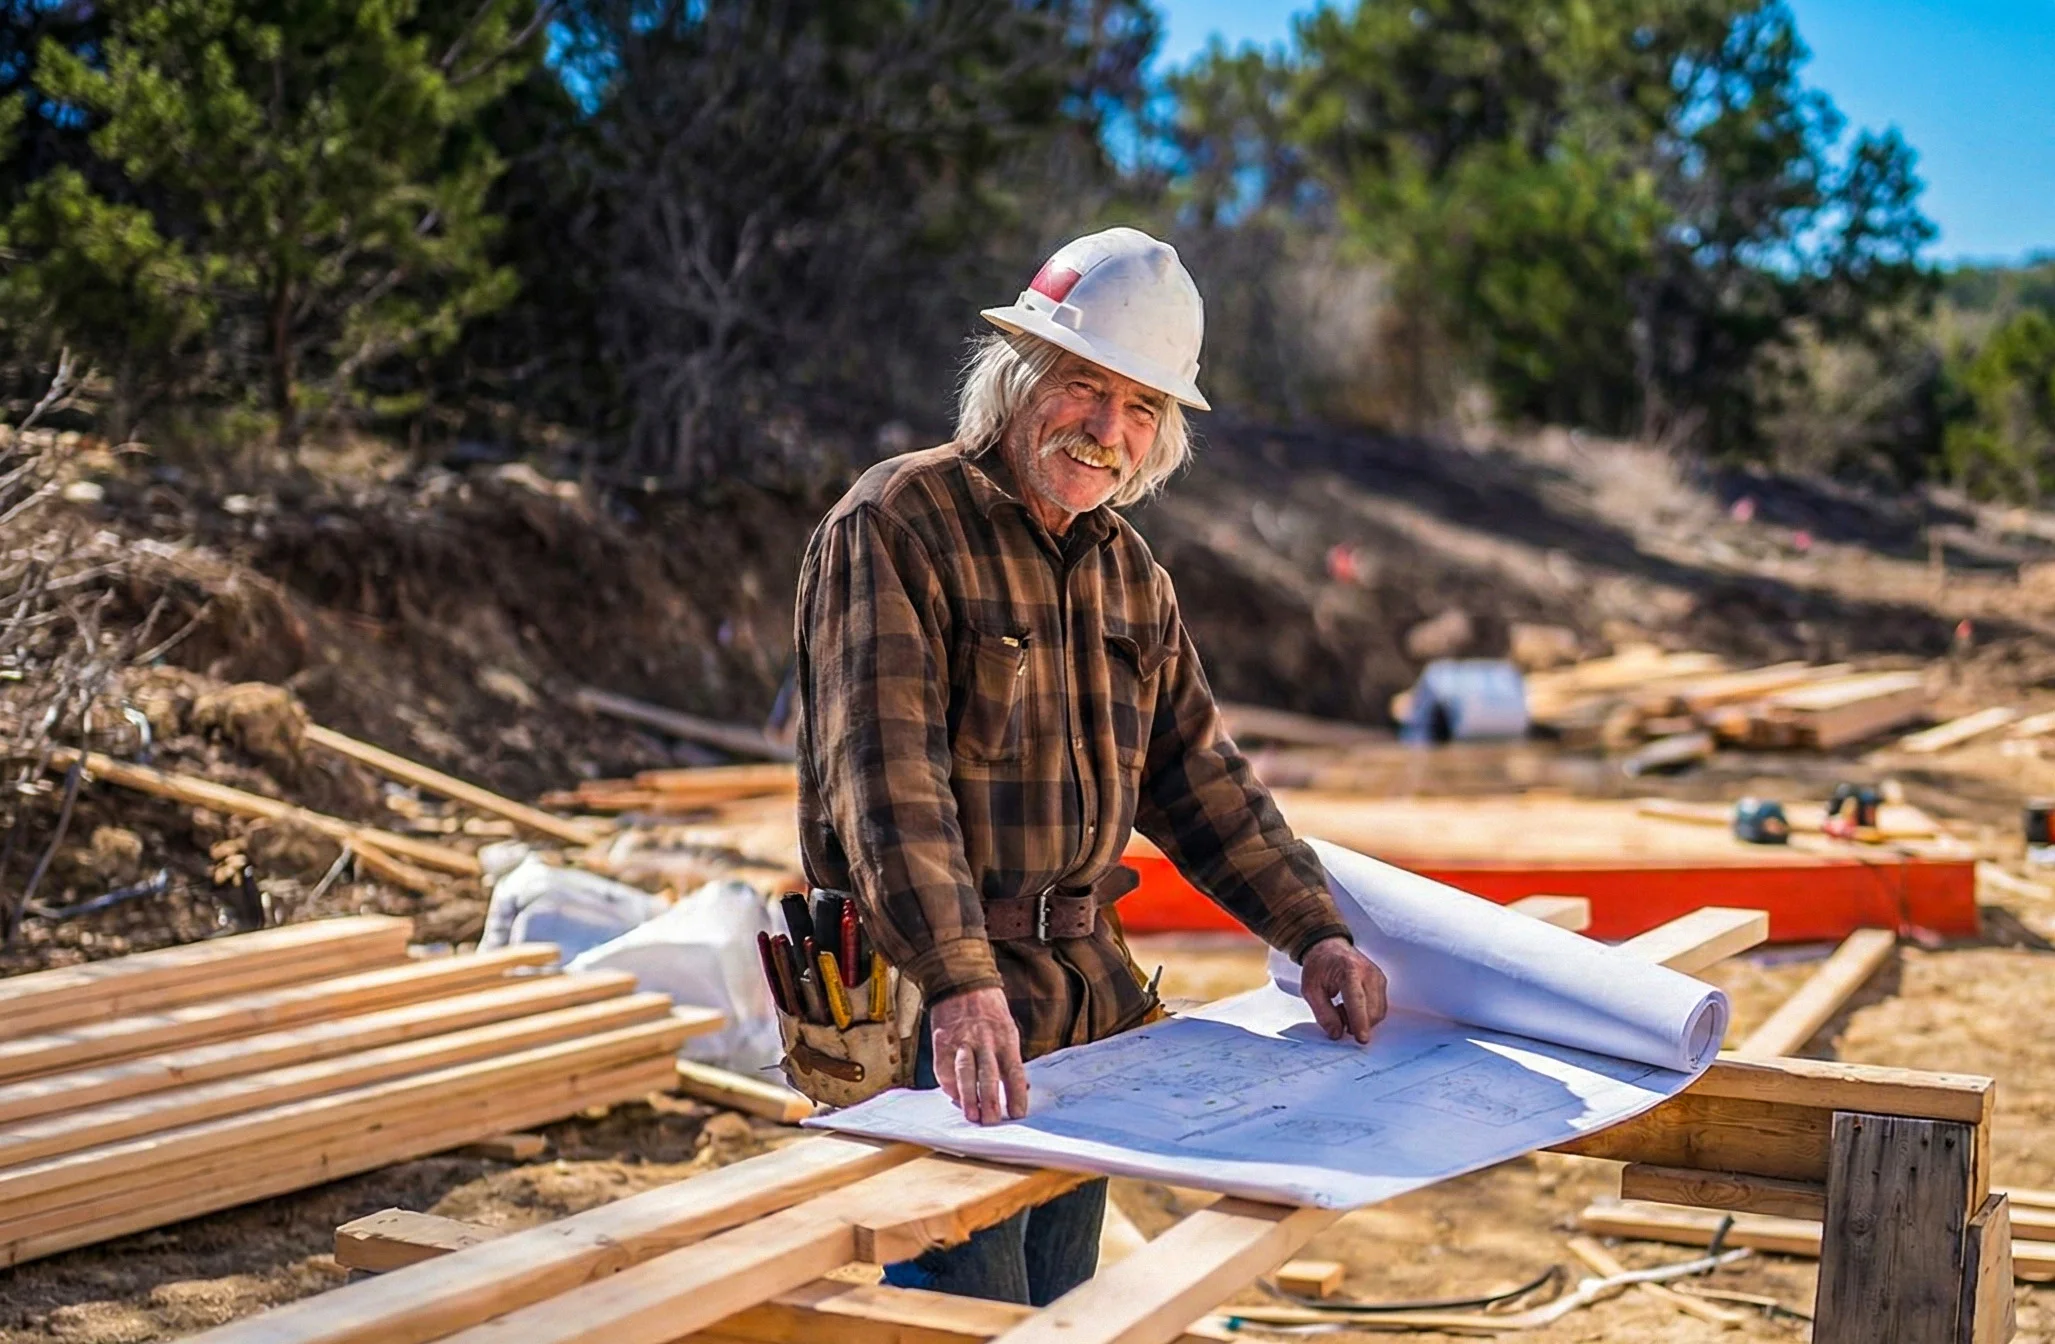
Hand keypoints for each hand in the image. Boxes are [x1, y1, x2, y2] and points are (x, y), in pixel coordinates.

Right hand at [930, 986, 1029, 1123]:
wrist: (961, 980)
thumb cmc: (989, 1008)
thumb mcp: (1007, 1027)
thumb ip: (1010, 1056)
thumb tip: (1020, 1086)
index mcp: (1006, 1037)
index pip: (1014, 1071)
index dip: (1016, 1095)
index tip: (1017, 1114)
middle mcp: (985, 1040)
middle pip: (989, 1075)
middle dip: (991, 1101)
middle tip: (992, 1122)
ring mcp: (962, 1040)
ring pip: (966, 1073)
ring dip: (969, 1097)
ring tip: (972, 1116)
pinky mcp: (943, 1040)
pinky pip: (944, 1068)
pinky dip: (949, 1085)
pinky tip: (954, 1096)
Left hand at [1299, 936, 1387, 1043]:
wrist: (1329, 947)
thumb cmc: (1319, 966)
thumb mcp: (1310, 990)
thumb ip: (1323, 1013)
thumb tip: (1337, 1034)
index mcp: (1348, 971)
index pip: (1357, 1000)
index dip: (1360, 1021)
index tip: (1361, 1039)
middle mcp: (1368, 973)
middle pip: (1372, 1010)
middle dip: (1357, 1023)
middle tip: (1337, 1015)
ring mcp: (1378, 977)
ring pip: (1379, 1012)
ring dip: (1362, 1020)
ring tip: (1342, 1008)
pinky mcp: (1382, 982)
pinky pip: (1380, 1008)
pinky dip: (1367, 1014)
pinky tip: (1352, 1005)